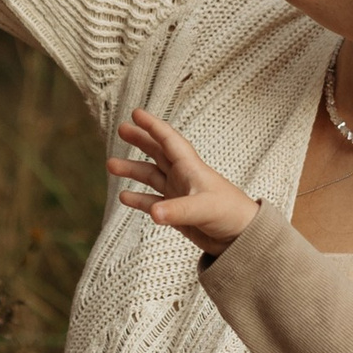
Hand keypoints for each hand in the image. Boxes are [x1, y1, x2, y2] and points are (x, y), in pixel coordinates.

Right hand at [107, 108, 259, 253]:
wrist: (242, 239)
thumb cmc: (230, 215)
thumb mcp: (204, 209)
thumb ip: (178, 211)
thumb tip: (154, 213)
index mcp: (191, 168)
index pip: (169, 140)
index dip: (153, 126)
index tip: (136, 113)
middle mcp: (183, 177)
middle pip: (157, 153)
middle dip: (140, 140)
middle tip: (121, 129)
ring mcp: (179, 194)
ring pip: (151, 176)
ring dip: (133, 170)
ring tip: (111, 165)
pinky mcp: (177, 213)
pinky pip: (152, 202)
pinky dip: (138, 199)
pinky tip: (124, 196)